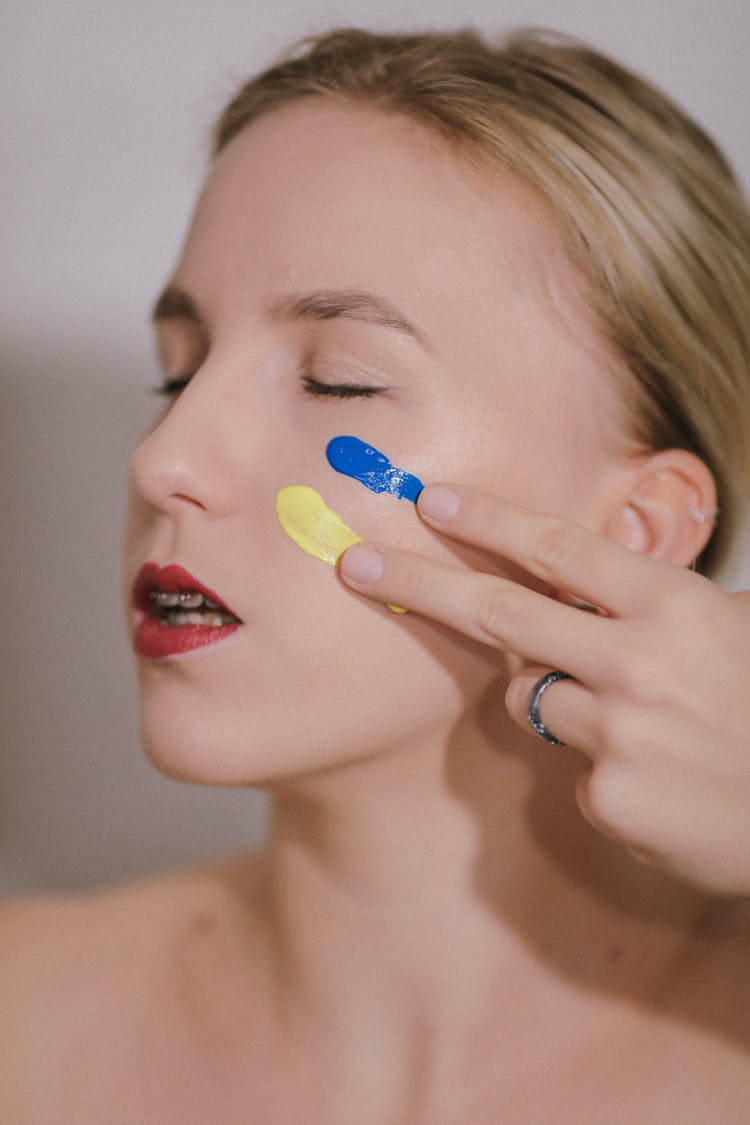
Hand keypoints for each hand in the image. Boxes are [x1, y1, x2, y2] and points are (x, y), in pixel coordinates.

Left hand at [339, 484, 749, 897]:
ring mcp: (624, 733)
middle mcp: (641, 662)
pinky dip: (597, 763)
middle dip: (419, 582)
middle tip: (354, 562)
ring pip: (530, 697)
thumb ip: (640, 604)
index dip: (488, 519)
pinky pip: (570, 767)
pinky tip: (658, 776)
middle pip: (503, 611)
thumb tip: (555, 581)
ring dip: (551, 694)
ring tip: (634, 717)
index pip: (560, 549)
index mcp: (676, 606)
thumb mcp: (724, 628)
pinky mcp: (612, 799)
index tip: (428, 499)